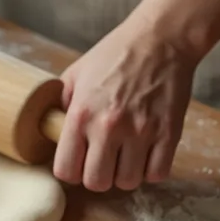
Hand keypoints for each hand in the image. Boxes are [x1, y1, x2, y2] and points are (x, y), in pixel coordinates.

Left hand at [53, 13, 198, 191]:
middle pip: (97, 183)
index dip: (71, 172)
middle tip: (103, 162)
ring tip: (126, 157)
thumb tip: (50, 130)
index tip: (78, 163)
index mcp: (81, 114)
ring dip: (125, 174)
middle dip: (98, 177)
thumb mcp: (75, 75)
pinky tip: (147, 155)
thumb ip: (60, 105)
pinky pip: (157, 174)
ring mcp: (140, 131)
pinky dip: (151, 170)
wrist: (160, 38)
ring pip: (127, 182)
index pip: (66, 171)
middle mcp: (108, 126)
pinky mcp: (168, 132)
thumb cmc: (115, 54)